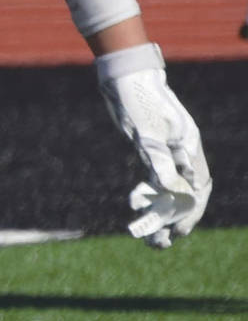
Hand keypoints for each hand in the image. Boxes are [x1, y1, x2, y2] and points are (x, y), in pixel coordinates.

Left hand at [97, 47, 210, 247]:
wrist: (123, 76)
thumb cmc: (138, 100)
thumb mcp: (147, 131)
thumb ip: (158, 159)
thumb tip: (169, 188)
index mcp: (189, 150)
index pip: (197, 190)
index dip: (190, 214)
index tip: (179, 234)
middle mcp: (182, 153)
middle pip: (184, 194)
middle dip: (174, 221)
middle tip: (159, 244)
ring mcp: (168, 152)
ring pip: (167, 189)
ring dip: (158, 212)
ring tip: (145, 235)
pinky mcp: (150, 149)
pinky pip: (153, 177)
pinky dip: (147, 193)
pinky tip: (135, 204)